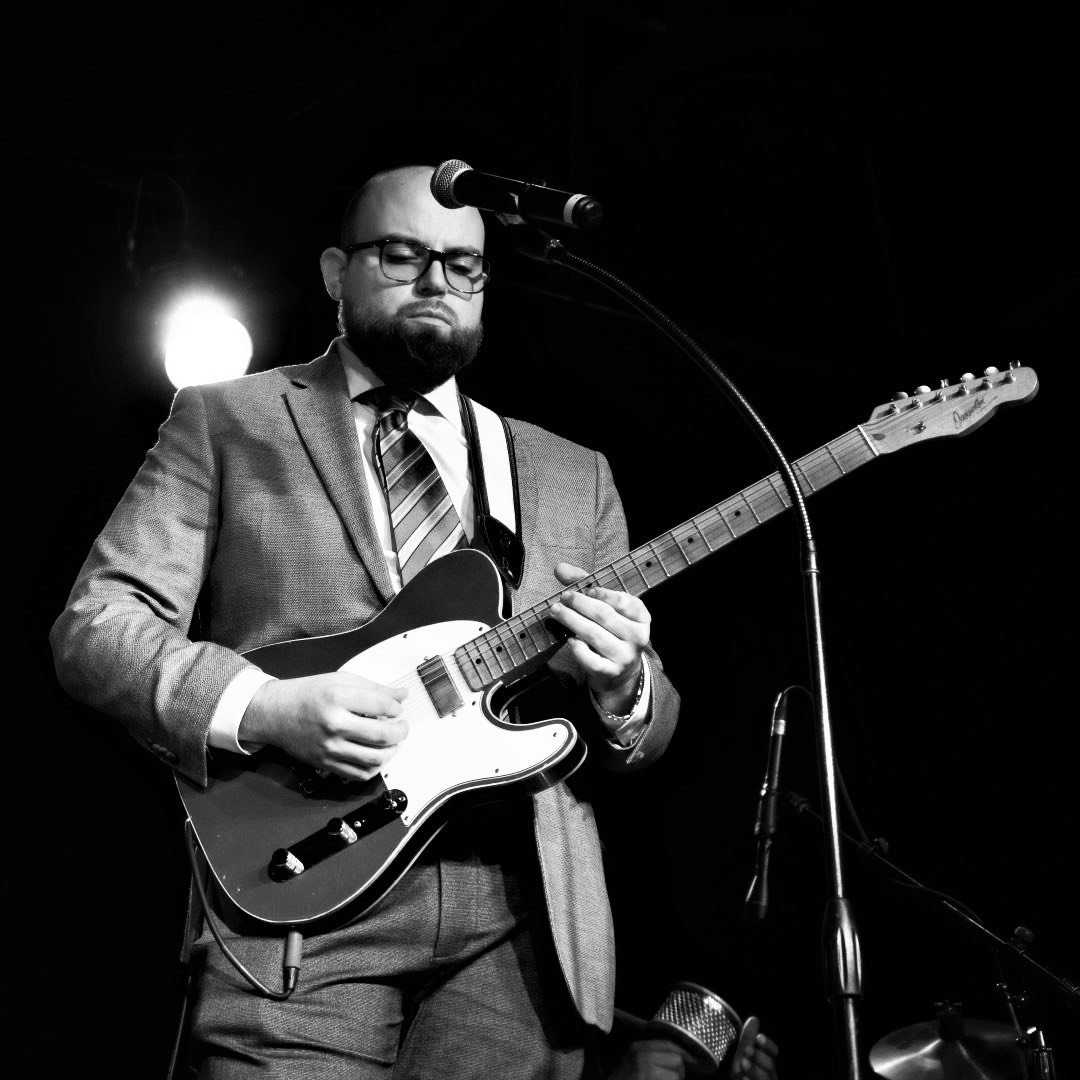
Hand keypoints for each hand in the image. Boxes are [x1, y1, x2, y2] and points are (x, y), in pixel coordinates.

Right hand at [239, 673, 408, 779]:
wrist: (275, 713)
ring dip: (392, 751)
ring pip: (375, 759)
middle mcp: (334, 724)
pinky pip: (359, 774)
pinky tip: (376, 755)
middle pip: (382, 735)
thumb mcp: (341, 680)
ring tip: (391, 742)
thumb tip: (401, 694)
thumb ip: (374, 688)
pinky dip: (374, 768)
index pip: (381, 705)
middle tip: (402, 726)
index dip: (396, 707)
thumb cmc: (307, 694)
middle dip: (401, 731)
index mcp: (338, 697)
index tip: (396, 708)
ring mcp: (330, 747)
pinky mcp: (326, 763)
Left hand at [548, 562, 651, 715]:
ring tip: (556, 612)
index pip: (624, 602)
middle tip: (563, 598)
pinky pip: (591, 660)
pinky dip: (578, 649)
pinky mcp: (610, 672)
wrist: (621, 672)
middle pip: (605, 616)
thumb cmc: (611, 630)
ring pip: (595, 636)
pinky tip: (569, 639)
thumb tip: (560, 568)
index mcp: (641, 617)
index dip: (605, 594)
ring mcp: (625, 656)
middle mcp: (637, 637)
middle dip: (580, 604)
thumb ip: (586, 584)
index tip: (588, 590)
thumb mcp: (607, 606)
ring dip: (572, 621)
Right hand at [608, 1038, 695, 1079]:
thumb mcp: (635, 1062)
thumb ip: (653, 1055)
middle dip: (679, 1072)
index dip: (685, 1054)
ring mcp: (646, 1072)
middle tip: (670, 1078)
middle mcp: (642, 1056)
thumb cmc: (624, 1079)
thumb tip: (681, 1056)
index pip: (670, 1045)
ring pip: (676, 1076)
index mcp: (639, 1047)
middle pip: (677, 1060)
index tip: (695, 1061)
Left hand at [729, 1017, 778, 1079]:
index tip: (759, 1037)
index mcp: (767, 1063)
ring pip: (766, 1079)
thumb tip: (754, 1019)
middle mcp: (770, 1076)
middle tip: (747, 1050)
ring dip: (755, 1070)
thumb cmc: (742, 1072)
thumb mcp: (744, 1055)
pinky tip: (744, 1079)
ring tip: (743, 1063)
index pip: (773, 1052)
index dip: (768, 1045)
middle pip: (771, 1066)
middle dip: (760, 1057)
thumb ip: (749, 1039)